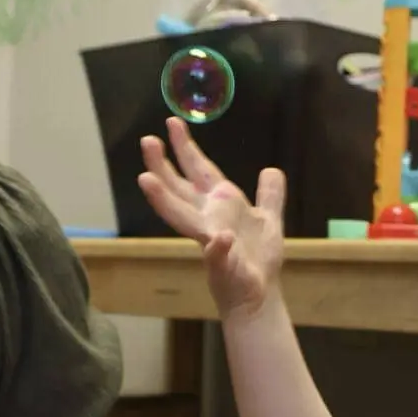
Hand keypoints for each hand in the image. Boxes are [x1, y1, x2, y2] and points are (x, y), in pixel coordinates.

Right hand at [138, 116, 284, 321]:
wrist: (258, 293)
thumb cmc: (258, 259)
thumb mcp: (269, 220)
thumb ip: (269, 195)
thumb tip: (272, 170)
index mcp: (219, 205)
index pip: (199, 170)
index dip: (186, 147)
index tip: (172, 123)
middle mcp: (208, 219)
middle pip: (179, 188)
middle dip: (162, 165)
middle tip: (147, 141)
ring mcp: (211, 241)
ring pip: (182, 217)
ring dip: (163, 199)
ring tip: (145, 180)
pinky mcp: (222, 264)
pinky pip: (219, 253)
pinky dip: (218, 247)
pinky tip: (219, 238)